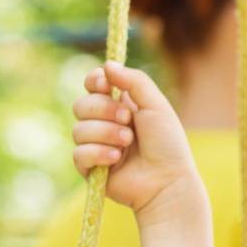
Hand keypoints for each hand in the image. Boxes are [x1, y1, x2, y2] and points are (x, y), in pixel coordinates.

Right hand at [72, 62, 199, 220]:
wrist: (168, 181)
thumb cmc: (167, 144)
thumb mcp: (156, 105)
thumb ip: (134, 81)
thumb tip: (107, 65)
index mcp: (120, 105)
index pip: (93, 85)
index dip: (94, 81)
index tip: (106, 84)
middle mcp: (105, 123)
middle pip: (80, 105)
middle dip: (103, 110)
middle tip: (127, 120)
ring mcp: (96, 145)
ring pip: (78, 130)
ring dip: (106, 134)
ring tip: (128, 143)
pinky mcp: (90, 168)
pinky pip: (78, 153)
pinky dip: (98, 154)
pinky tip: (116, 160)